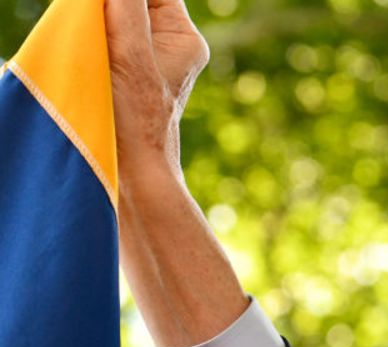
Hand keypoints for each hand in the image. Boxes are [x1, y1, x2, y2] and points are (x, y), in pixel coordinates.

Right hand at [105, 0, 208, 177]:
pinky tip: (89, 61)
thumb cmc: (137, 121)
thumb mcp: (131, 53)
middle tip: (98, 32)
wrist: (131, 174)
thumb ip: (126, 7)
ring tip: (96, 52)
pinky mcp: (126, 75)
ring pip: (115, 21)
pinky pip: (106, 42)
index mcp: (184, 37)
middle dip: (107, 9)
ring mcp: (147, 60)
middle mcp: (169, 45)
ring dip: (96, 26)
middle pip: (133, 2)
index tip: (104, 9)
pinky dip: (92, 43)